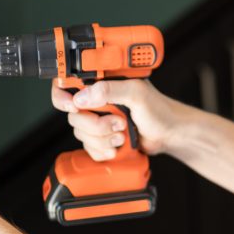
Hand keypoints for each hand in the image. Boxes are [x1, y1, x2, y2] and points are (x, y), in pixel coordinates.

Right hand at [51, 78, 187, 160]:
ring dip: (103, 139)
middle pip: (73, 115)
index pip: (68, 84)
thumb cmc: (159, 110)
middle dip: (96, 124)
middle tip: (118, 123)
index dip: (63, 97)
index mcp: (103, 83)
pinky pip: (88, 148)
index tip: (73, 106)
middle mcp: (97, 101)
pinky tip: (119, 145)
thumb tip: (83, 96)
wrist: (170, 135)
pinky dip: (103, 150)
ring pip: (81, 134)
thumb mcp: (137, 94)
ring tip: (123, 134)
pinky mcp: (102, 138)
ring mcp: (99, 120)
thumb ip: (110, 90)